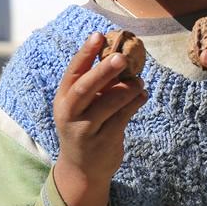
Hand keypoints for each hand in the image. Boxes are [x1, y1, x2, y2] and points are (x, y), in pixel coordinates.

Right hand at [52, 31, 146, 205]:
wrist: (82, 169)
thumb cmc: (85, 127)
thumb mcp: (82, 107)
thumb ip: (96, 86)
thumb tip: (119, 56)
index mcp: (63, 99)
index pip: (73, 72)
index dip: (85, 53)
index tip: (98, 35)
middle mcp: (70, 114)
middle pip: (85, 88)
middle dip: (103, 71)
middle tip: (121, 57)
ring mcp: (86, 129)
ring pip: (109, 103)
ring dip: (128, 88)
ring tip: (140, 82)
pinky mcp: (104, 142)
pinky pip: (123, 117)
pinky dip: (135, 103)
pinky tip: (143, 95)